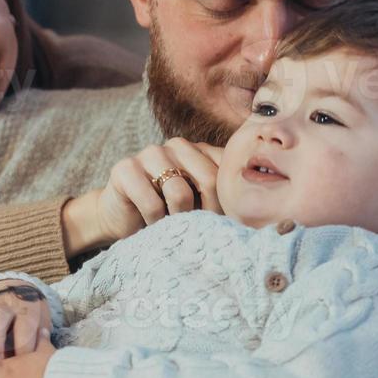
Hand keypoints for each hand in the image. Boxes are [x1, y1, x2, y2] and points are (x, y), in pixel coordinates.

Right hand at [85, 139, 224, 242]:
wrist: (122, 218)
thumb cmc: (169, 213)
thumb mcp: (200, 205)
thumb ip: (223, 199)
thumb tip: (255, 217)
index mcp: (201, 150)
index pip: (229, 172)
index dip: (229, 204)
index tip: (222, 226)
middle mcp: (178, 146)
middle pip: (210, 180)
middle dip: (207, 214)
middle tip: (198, 232)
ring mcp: (150, 153)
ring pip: (180, 193)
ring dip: (178, 220)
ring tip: (172, 227)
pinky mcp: (125, 168)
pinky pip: (151, 203)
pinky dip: (154, 223)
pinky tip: (150, 225)